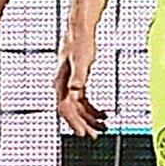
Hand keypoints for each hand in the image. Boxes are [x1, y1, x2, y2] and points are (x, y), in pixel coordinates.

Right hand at [54, 20, 108, 137]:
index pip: (65, 108)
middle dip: (84, 124)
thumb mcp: (81, 61)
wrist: (80, 30)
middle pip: (72, 111)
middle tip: (96, 135)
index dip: (73, 122)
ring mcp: (70, 85)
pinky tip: (103, 114)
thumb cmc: (79, 43)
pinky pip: (84, 102)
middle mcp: (63, 86)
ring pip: (79, 108)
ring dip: (90, 119)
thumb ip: (78, 76)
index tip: (83, 133)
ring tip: (103, 127)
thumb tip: (75, 89)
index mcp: (61, 82)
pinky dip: (92, 110)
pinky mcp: (78, 82)